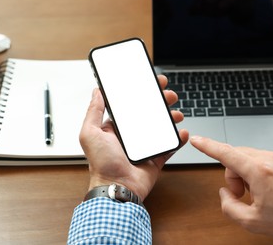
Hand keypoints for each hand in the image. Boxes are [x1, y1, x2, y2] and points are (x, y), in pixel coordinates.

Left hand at [79, 75, 188, 200]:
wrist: (117, 188)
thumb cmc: (101, 164)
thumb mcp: (90, 133)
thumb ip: (93, 112)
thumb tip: (96, 92)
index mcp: (117, 128)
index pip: (131, 106)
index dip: (142, 93)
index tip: (151, 83)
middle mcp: (131, 136)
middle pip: (150, 113)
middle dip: (161, 102)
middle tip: (169, 95)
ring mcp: (145, 146)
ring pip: (162, 127)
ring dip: (171, 118)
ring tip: (177, 114)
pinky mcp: (156, 157)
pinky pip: (170, 146)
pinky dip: (178, 139)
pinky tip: (181, 133)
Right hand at [190, 136, 272, 242]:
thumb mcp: (252, 222)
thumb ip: (229, 206)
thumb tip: (225, 193)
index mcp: (259, 171)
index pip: (226, 153)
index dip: (208, 146)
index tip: (197, 140)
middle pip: (238, 156)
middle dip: (234, 174)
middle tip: (241, 194)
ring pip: (254, 157)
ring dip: (250, 173)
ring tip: (262, 193)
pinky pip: (271, 158)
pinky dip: (265, 170)